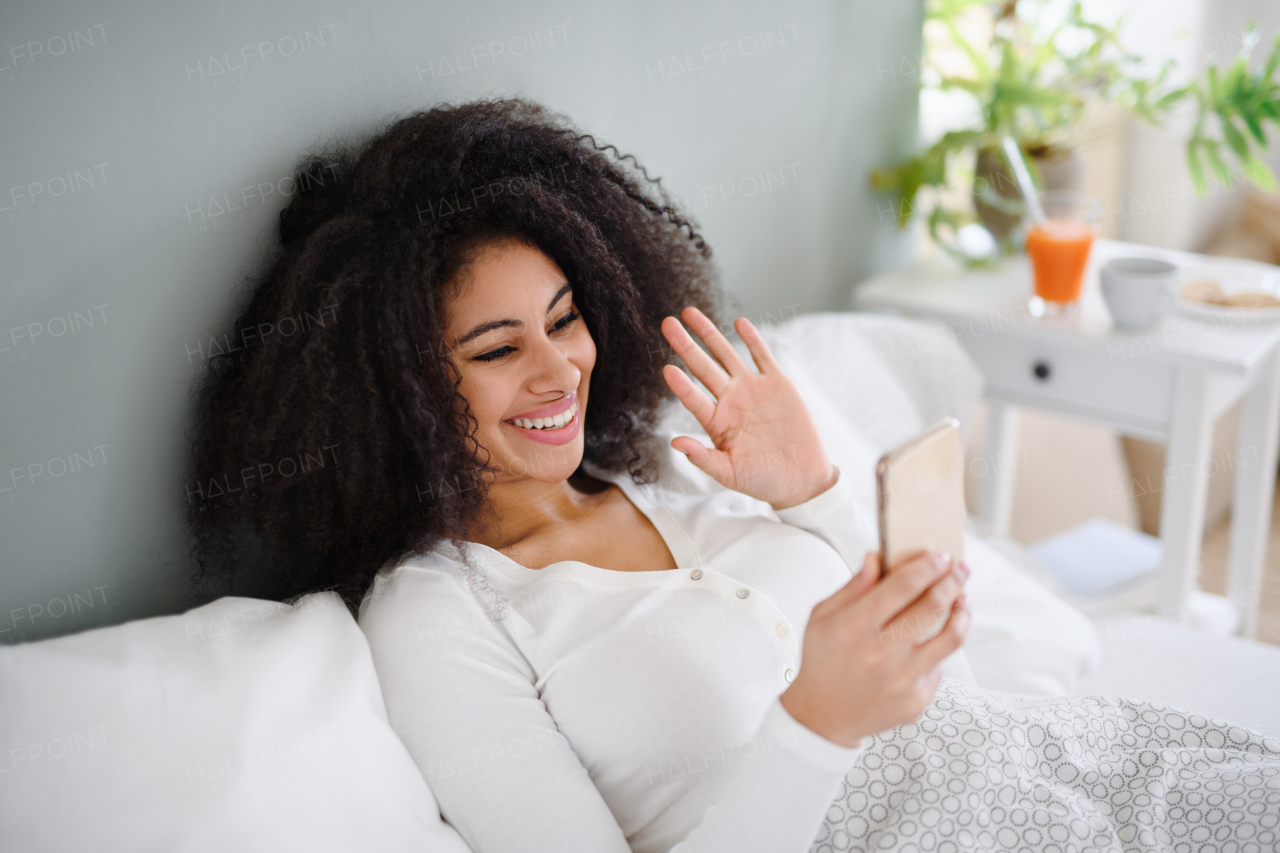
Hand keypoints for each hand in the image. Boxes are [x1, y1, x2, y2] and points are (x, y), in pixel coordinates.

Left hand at [660, 306, 835, 509]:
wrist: (801, 478)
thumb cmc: (763, 480)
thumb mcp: (731, 474)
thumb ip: (703, 459)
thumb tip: (675, 442)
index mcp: (716, 423)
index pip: (693, 398)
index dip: (680, 385)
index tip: (666, 368)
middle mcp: (730, 401)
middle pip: (703, 368)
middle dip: (685, 345)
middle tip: (666, 323)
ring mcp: (753, 390)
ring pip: (727, 355)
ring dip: (709, 334)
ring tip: (690, 313)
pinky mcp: (777, 384)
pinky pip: (762, 356)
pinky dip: (752, 339)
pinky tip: (739, 323)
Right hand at [779, 551, 970, 747]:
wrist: (822, 716)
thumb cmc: (823, 660)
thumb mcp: (822, 617)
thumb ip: (853, 587)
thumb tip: (877, 557)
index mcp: (854, 628)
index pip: (902, 587)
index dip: (926, 567)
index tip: (940, 557)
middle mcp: (882, 654)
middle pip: (932, 607)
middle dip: (952, 581)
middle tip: (960, 569)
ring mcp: (903, 680)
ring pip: (951, 637)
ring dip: (961, 612)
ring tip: (962, 599)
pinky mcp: (917, 699)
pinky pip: (939, 665)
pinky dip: (937, 648)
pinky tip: (929, 641)